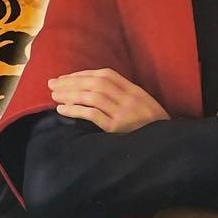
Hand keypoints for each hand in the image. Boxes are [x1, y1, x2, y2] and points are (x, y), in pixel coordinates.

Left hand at [49, 68, 168, 132]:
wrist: (165, 143)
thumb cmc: (150, 125)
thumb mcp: (141, 104)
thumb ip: (122, 94)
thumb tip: (93, 88)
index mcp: (134, 90)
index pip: (106, 75)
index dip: (83, 74)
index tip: (66, 77)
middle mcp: (129, 99)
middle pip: (96, 83)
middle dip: (71, 82)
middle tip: (51, 84)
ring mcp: (123, 113)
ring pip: (92, 97)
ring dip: (70, 94)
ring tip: (54, 96)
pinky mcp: (117, 128)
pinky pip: (92, 115)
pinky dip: (75, 110)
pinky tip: (62, 110)